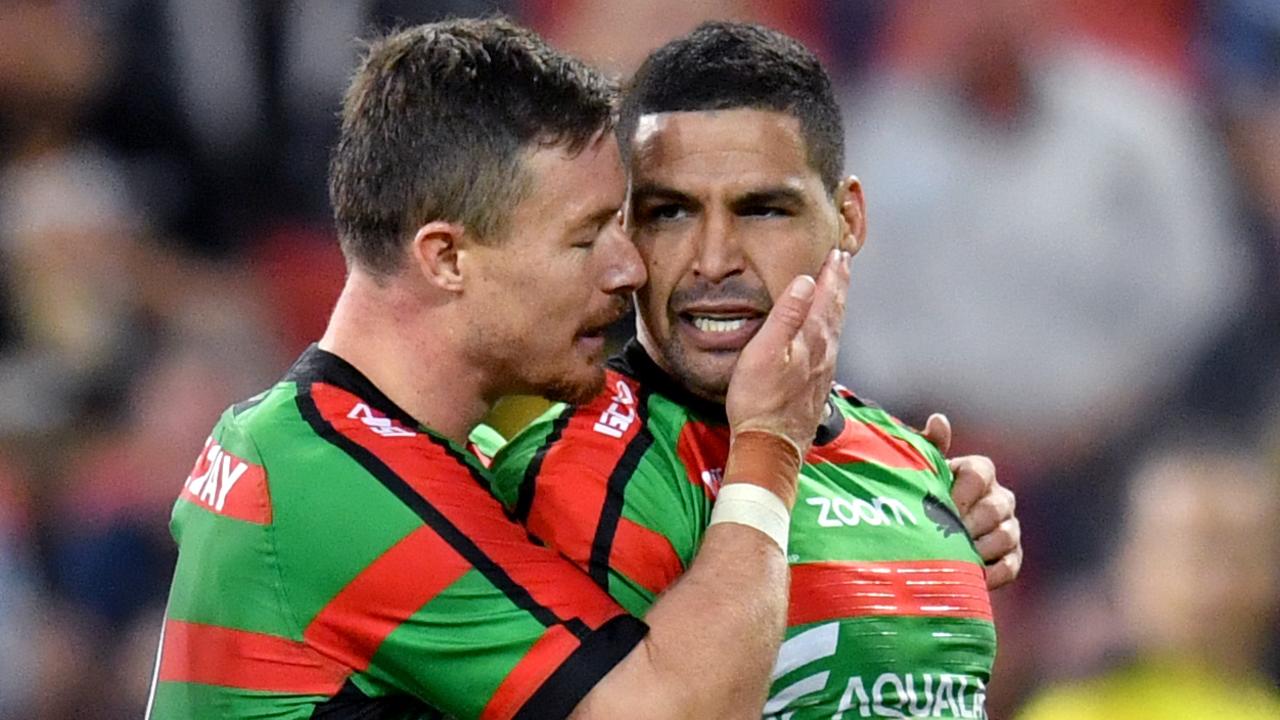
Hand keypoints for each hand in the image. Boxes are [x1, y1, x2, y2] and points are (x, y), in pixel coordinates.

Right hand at [726, 249, 849, 455]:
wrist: (771, 446)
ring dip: (837, 305)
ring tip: (836, 290)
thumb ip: (786, 315)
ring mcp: (823, 371)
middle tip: (843, 262)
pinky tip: (826, 334)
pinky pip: (830, 347)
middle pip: (835, 310)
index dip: (832, 274)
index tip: (837, 253)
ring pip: (835, 328)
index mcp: (811, 339)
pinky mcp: (816, 387)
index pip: (825, 297)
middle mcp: (824, 353)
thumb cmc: (759, 401)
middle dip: (839, 284)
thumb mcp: (764, 351)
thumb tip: (805, 281)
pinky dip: (831, 329)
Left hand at [920, 414, 1021, 589]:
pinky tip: (972, 576)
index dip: (960, 489)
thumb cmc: (918, 496)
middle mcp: (999, 497)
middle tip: (944, 535)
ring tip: (955, 556)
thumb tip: (939, 419)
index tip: (941, 505)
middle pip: (995, 507)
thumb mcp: (919, 471)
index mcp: (978, 471)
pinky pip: (1010, 566)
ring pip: (1005, 536)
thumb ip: (929, 448)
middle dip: (969, 523)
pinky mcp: (1011, 558)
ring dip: (979, 548)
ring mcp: (1008, 528)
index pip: (979, 472)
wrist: (921, 538)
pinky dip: (991, 573)